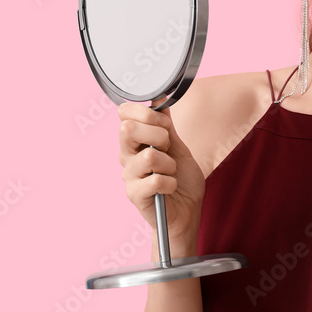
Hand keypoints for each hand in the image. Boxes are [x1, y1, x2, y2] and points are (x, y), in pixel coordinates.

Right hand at [117, 101, 205, 238]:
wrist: (187, 212)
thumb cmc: (182, 180)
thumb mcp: (178, 148)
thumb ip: (167, 126)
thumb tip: (159, 100)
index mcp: (134, 141)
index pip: (124, 114)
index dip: (146, 113)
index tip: (164, 124)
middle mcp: (126, 156)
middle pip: (127, 129)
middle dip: (158, 134)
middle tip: (168, 149)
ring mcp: (129, 176)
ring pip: (147, 156)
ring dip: (169, 164)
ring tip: (172, 173)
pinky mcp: (135, 195)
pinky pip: (155, 180)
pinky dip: (170, 183)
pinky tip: (170, 188)